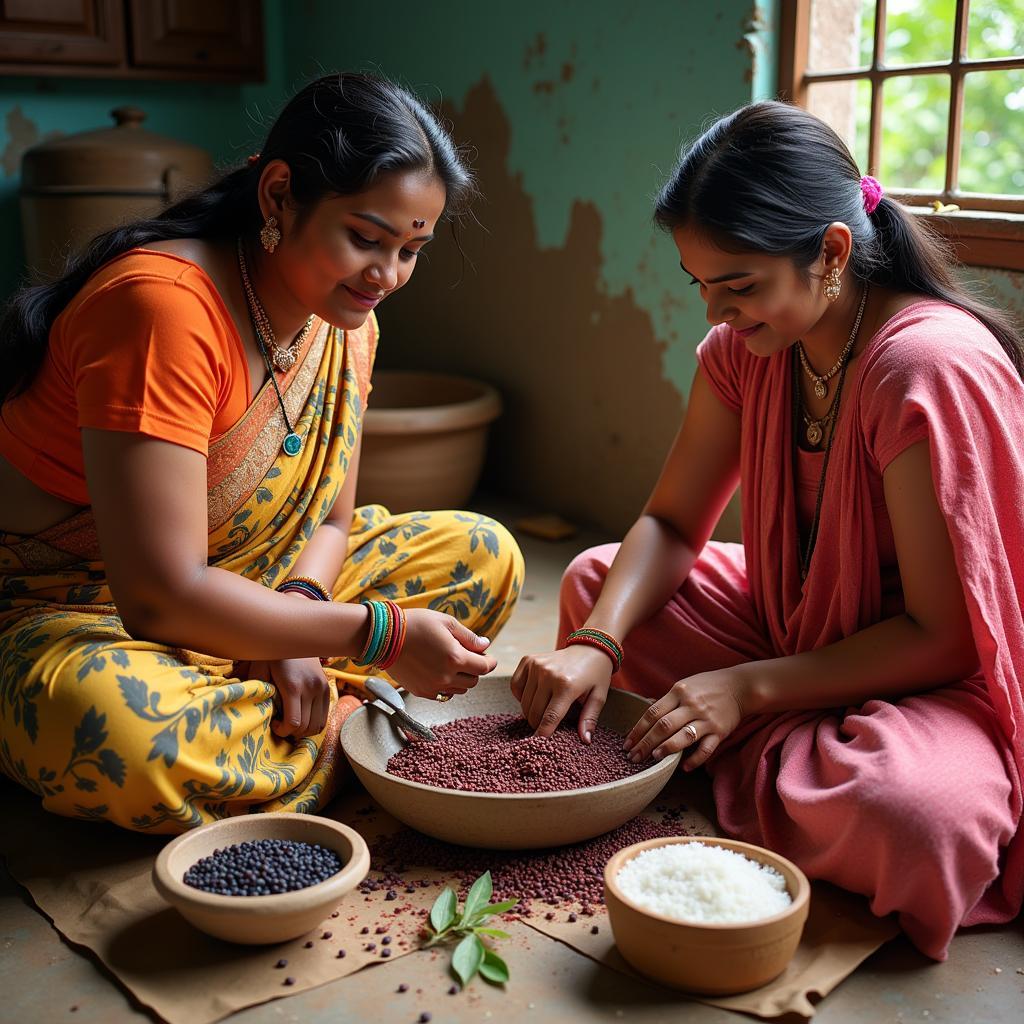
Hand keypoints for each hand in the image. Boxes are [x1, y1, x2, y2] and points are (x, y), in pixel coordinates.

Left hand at [236, 658, 330, 737]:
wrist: (293, 635)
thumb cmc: (271, 654)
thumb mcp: (259, 670)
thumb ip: (257, 691)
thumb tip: (252, 711)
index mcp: (293, 686)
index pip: (294, 722)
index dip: (283, 731)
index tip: (274, 724)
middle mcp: (311, 688)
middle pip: (307, 727)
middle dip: (292, 732)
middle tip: (281, 725)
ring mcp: (322, 687)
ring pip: (318, 724)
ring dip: (304, 730)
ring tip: (291, 722)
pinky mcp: (326, 687)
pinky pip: (324, 715)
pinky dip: (313, 722)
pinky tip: (301, 715)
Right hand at [391, 608, 496, 698]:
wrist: (385, 637)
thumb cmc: (416, 624)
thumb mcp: (446, 622)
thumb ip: (468, 637)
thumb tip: (485, 645)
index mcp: (455, 658)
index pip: (484, 667)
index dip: (490, 661)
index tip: (487, 656)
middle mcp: (446, 677)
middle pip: (473, 681)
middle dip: (475, 669)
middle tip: (468, 656)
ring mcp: (433, 687)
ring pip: (459, 689)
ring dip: (462, 678)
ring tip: (452, 663)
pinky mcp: (421, 692)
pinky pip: (443, 694)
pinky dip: (447, 686)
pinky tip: (440, 672)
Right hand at [510, 645, 613, 741]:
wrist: (589, 647)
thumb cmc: (595, 675)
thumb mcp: (598, 697)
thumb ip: (589, 719)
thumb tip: (585, 740)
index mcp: (567, 685)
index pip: (550, 717)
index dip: (543, 734)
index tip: (539, 744)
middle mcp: (548, 674)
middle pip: (534, 712)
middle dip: (538, 724)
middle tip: (547, 725)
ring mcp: (536, 665)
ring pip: (524, 702)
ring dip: (530, 711)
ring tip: (543, 709)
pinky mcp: (528, 660)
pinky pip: (516, 685)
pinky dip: (521, 695)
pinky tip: (533, 696)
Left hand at [623, 668, 747, 769]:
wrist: (739, 687)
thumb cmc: (707, 686)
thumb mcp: (684, 686)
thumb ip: (667, 700)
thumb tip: (645, 709)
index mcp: (679, 692)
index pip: (653, 712)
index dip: (638, 729)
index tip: (627, 743)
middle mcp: (691, 705)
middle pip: (664, 726)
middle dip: (646, 743)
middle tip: (634, 757)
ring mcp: (706, 719)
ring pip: (683, 736)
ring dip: (667, 749)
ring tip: (654, 758)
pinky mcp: (720, 731)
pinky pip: (706, 748)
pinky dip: (695, 759)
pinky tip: (684, 767)